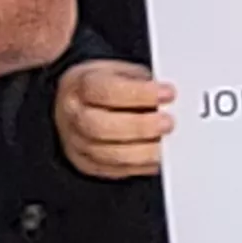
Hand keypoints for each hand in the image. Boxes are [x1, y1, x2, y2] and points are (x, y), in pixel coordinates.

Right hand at [55, 60, 173, 179]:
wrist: (78, 103)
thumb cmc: (104, 85)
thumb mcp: (120, 71)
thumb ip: (141, 82)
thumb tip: (168, 98)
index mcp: (80, 85)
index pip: (106, 91)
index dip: (140, 94)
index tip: (167, 93)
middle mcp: (73, 115)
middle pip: (102, 127)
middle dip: (140, 127)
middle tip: (168, 123)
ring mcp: (77, 143)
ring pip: (108, 155)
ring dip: (143, 151)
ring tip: (165, 144)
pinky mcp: (87, 164)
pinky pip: (115, 171)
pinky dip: (140, 166)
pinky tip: (156, 158)